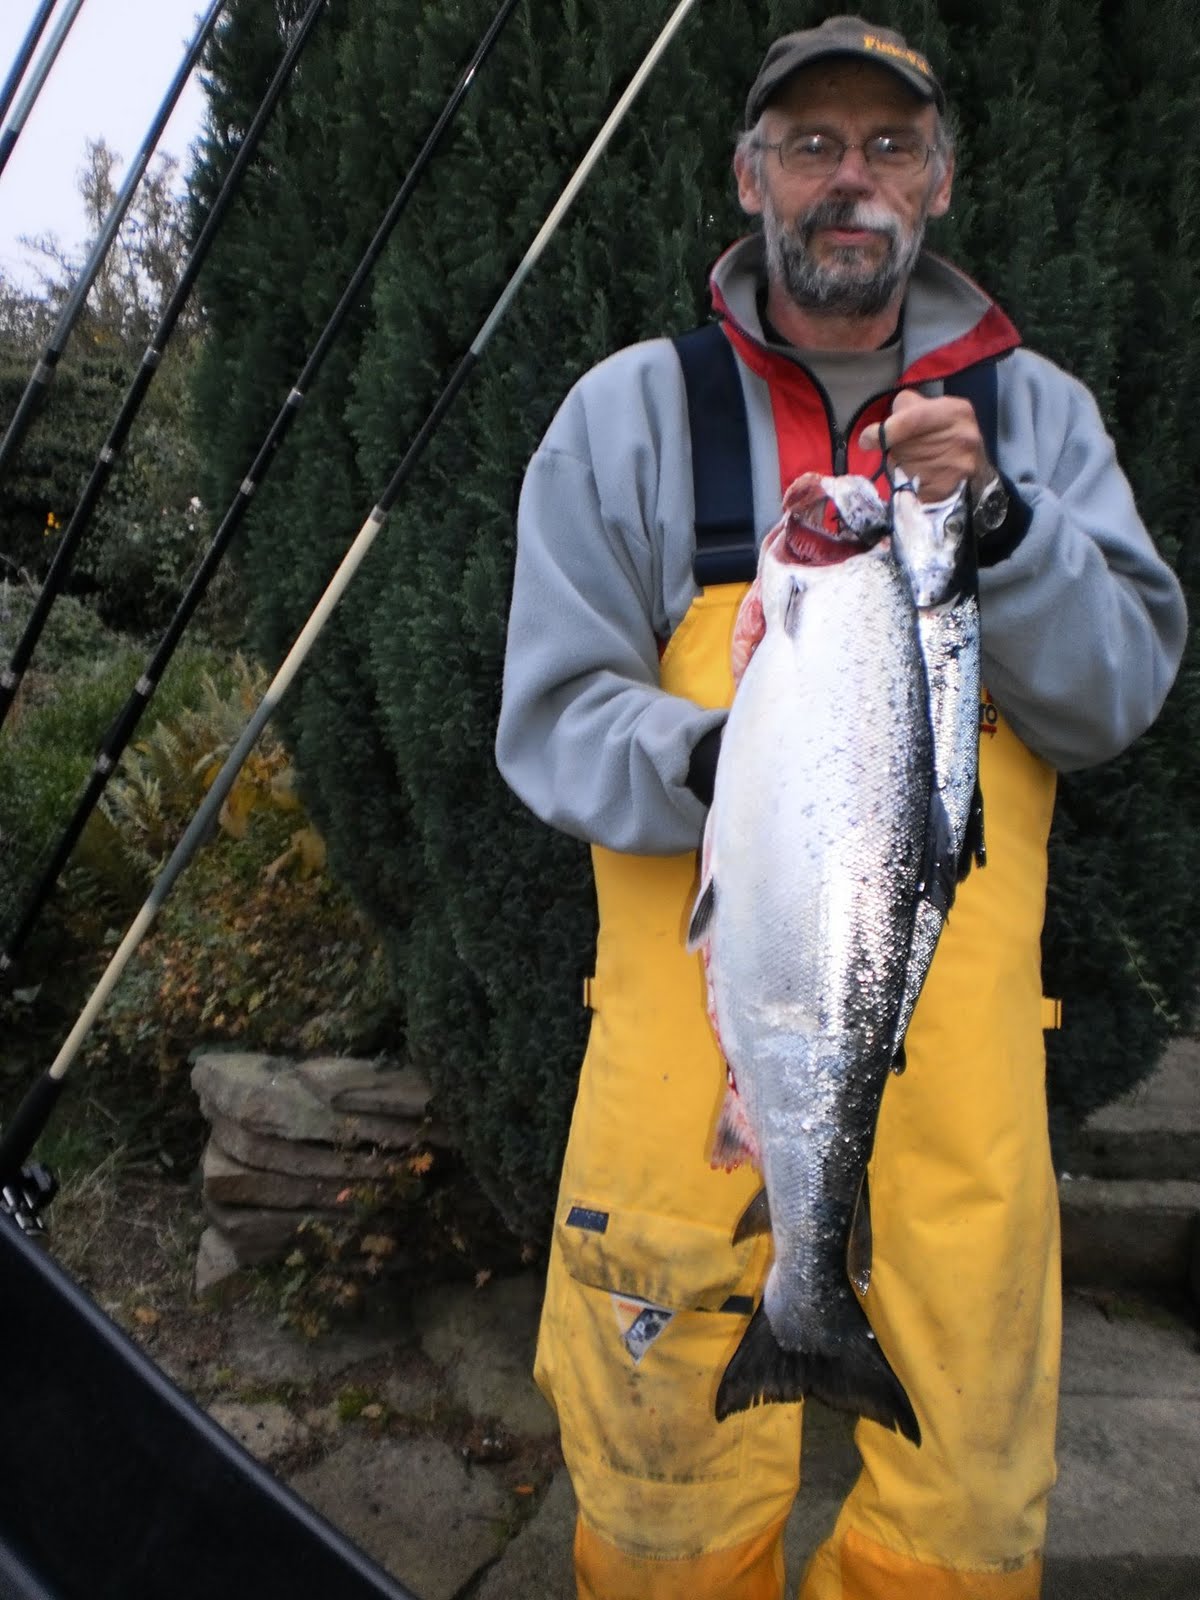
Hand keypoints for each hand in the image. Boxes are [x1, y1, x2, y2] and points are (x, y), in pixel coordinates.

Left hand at [858, 389, 988, 502]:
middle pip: (906, 446)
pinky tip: (917, 477)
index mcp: (956, 411)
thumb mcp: (932, 408)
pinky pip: (912, 487)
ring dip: (901, 466)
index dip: (887, 431)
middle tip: (903, 449)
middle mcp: (962, 436)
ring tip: (915, 461)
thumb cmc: (946, 433)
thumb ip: (904, 409)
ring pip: (906, 468)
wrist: (974, 466)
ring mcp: (958, 465)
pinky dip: (907, 483)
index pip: (913, 420)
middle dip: (895, 449)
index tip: (867, 440)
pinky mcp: (949, 488)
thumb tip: (873, 435)